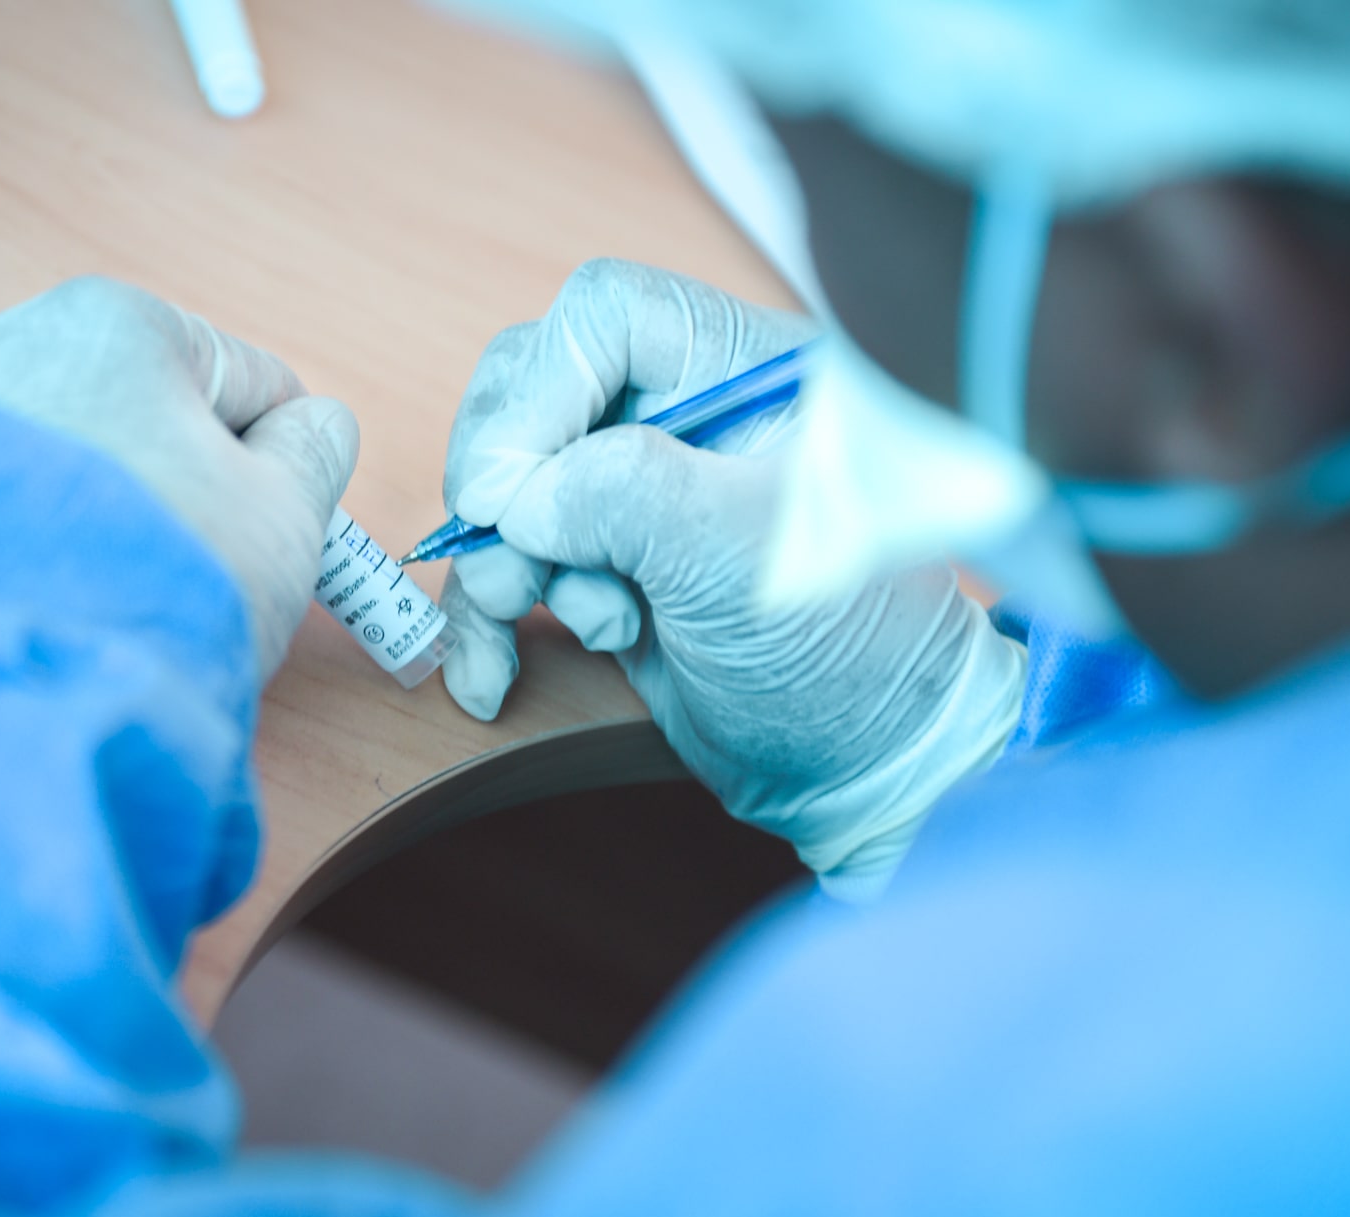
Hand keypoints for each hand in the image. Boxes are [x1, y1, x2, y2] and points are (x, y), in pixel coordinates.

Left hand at [0, 277, 357, 681]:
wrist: (22, 690)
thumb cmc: (162, 586)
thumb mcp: (286, 514)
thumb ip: (315, 451)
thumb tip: (313, 427)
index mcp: (119, 321)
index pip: (249, 381)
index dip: (277, 465)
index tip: (270, 531)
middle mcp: (18, 341)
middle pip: (156, 415)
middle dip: (186, 486)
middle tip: (199, 570)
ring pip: (89, 460)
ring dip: (122, 516)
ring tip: (125, 590)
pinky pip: (22, 499)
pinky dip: (54, 540)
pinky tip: (67, 595)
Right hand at [441, 260, 1024, 874]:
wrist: (864, 767)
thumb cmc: (846, 650)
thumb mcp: (742, 554)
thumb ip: (627, 494)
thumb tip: (518, 494)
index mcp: (747, 373)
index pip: (607, 316)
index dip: (544, 389)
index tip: (515, 489)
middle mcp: (686, 415)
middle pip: (534, 390)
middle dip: (511, 486)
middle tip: (526, 563)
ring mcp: (639, 493)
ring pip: (506, 485)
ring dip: (510, 565)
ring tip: (599, 627)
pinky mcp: (603, 565)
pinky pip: (503, 564)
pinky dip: (484, 623)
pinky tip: (489, 681)